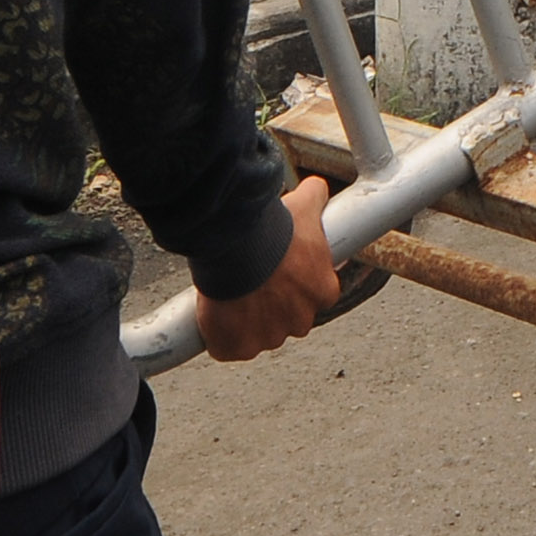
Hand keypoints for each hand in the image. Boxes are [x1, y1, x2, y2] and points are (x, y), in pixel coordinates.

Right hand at [196, 175, 350, 361]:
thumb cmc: (272, 229)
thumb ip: (316, 197)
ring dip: (245, 320)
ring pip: (257, 335)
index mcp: (323, 291)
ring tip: (228, 293)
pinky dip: (219, 337)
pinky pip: (228, 348)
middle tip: (250, 280)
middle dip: (271, 304)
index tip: (277, 271)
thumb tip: (317, 186)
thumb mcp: (303, 206)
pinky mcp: (238, 348)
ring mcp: (269, 338)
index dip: (294, 284)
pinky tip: (212, 315)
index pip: (314, 295)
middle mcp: (301, 320)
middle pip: (286, 319)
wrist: (237, 245)